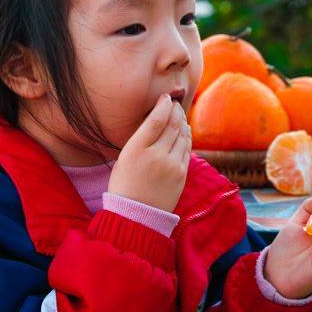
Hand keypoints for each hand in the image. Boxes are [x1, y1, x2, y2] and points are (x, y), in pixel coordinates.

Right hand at [108, 94, 190, 212]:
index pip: (156, 118)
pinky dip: (187, 135)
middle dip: (175, 110)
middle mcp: (155, 155)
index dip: (163, 104)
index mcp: (136, 149)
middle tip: (173, 103)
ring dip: (182, 121)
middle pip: (172, 124)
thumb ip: (141, 138)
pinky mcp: (182, 174)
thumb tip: (157, 118)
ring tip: (179, 114)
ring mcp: (171, 165)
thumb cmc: (125, 183)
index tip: (165, 97)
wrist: (136, 214)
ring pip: (182, 134)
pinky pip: (187, 148)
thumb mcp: (124, 157)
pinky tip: (184, 130)